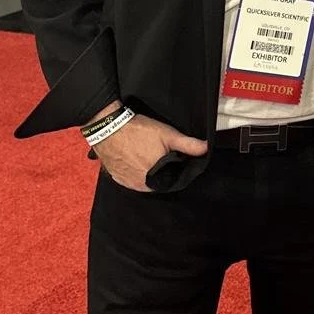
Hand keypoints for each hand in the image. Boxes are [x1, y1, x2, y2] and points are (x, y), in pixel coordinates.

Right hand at [93, 112, 208, 192]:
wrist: (108, 127)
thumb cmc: (138, 131)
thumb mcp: (167, 135)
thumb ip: (188, 144)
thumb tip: (205, 149)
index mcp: (156, 179)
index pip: (172, 181)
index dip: (175, 171)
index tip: (173, 160)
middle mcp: (142, 185)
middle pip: (158, 182)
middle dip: (161, 172)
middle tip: (159, 155)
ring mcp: (128, 183)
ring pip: (144, 182)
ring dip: (148, 173)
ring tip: (147, 156)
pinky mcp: (117, 178)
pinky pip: (131, 179)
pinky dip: (135, 172)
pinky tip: (136, 160)